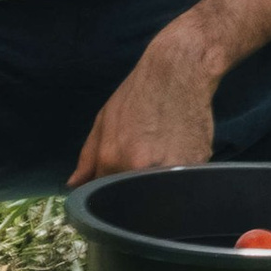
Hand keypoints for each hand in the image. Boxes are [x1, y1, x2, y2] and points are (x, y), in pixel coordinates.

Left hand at [68, 19, 218, 184]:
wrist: (178, 71)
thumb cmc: (138, 94)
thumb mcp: (104, 120)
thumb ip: (87, 157)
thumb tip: (73, 185)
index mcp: (113, 160)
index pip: (106, 196)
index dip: (110, 194)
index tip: (116, 188)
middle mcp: (140, 169)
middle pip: (135, 198)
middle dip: (135, 193)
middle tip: (142, 167)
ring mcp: (171, 170)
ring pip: (161, 194)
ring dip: (159, 186)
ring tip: (160, 157)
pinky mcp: (197, 165)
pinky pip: (183, 184)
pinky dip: (179, 177)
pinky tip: (178, 152)